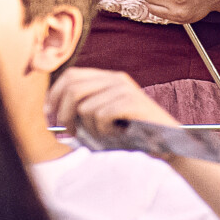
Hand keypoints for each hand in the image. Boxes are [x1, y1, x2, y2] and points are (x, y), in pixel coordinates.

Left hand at [48, 65, 181, 139]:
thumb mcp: (106, 117)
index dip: (54, 94)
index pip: (71, 75)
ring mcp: (124, 89)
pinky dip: (105, 132)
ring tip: (107, 137)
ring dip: (91, 130)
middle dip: (63, 114)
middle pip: (73, 89)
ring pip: (85, 108)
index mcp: (109, 78)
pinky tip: (119, 136)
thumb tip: (53, 115)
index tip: (49, 115)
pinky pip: (100, 117)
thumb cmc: (135, 135)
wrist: (171, 144)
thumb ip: (85, 110)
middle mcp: (115, 79)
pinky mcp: (131, 102)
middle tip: (68, 133)